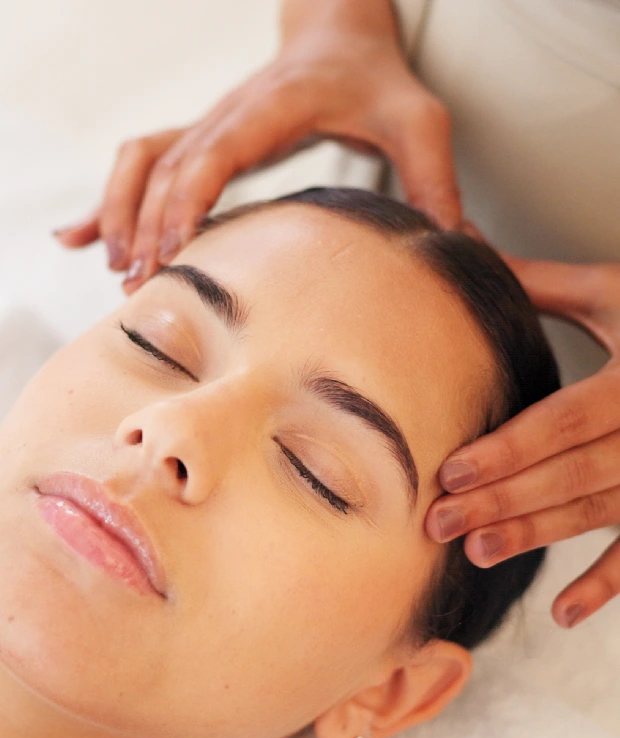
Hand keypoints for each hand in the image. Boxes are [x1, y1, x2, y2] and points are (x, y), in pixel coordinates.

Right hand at [53, 0, 460, 288]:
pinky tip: (78, 237)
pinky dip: (107, 200)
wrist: (342, 34)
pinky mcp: (202, 136)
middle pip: (167, 164)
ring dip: (120, 213)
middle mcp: (228, 113)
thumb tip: (456, 249)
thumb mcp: (420, 123)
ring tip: (115, 271)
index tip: (174, 253)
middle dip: (147, 225)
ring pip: (141, 160)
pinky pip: (139, 160)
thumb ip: (435, 183)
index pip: (217, 150)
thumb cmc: (379, 80)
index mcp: (273, 107)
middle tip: (142, 288)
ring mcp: (209, 123)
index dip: (189, 199)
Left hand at [425, 257, 619, 628]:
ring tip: (476, 553)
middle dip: (504, 502)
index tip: (450, 473)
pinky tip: (565, 614)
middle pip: (572, 475)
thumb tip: (466, 246)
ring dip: (539, 537)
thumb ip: (545, 283)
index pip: (566, 423)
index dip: (509, 450)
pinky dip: (608, 585)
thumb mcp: (617, 292)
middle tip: (438, 524)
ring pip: (600, 513)